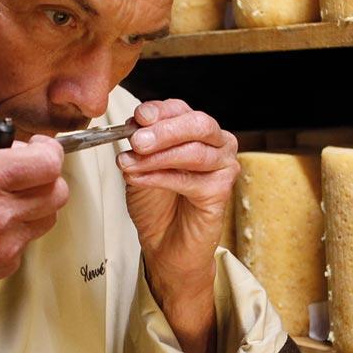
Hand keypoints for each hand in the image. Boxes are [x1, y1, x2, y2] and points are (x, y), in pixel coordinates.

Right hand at [0, 129, 67, 352]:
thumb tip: (6, 140)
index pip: (47, 163)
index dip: (47, 150)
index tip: (35, 147)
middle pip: (58, 190)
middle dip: (44, 175)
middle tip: (21, 171)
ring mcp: (4, 245)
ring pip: (49, 215)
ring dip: (36, 201)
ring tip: (3, 198)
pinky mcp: (4, 267)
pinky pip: (28, 238)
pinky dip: (18, 226)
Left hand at [117, 99, 237, 352]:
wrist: (164, 243)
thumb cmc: (155, 202)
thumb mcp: (139, 165)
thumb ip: (139, 146)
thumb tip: (134, 126)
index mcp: (194, 130)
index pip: (180, 109)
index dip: (159, 110)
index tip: (137, 118)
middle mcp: (216, 143)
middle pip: (197, 124)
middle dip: (164, 131)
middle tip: (137, 141)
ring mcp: (223, 167)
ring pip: (194, 152)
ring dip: (157, 157)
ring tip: (129, 164)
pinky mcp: (221, 192)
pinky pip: (190, 179)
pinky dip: (160, 177)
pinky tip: (138, 179)